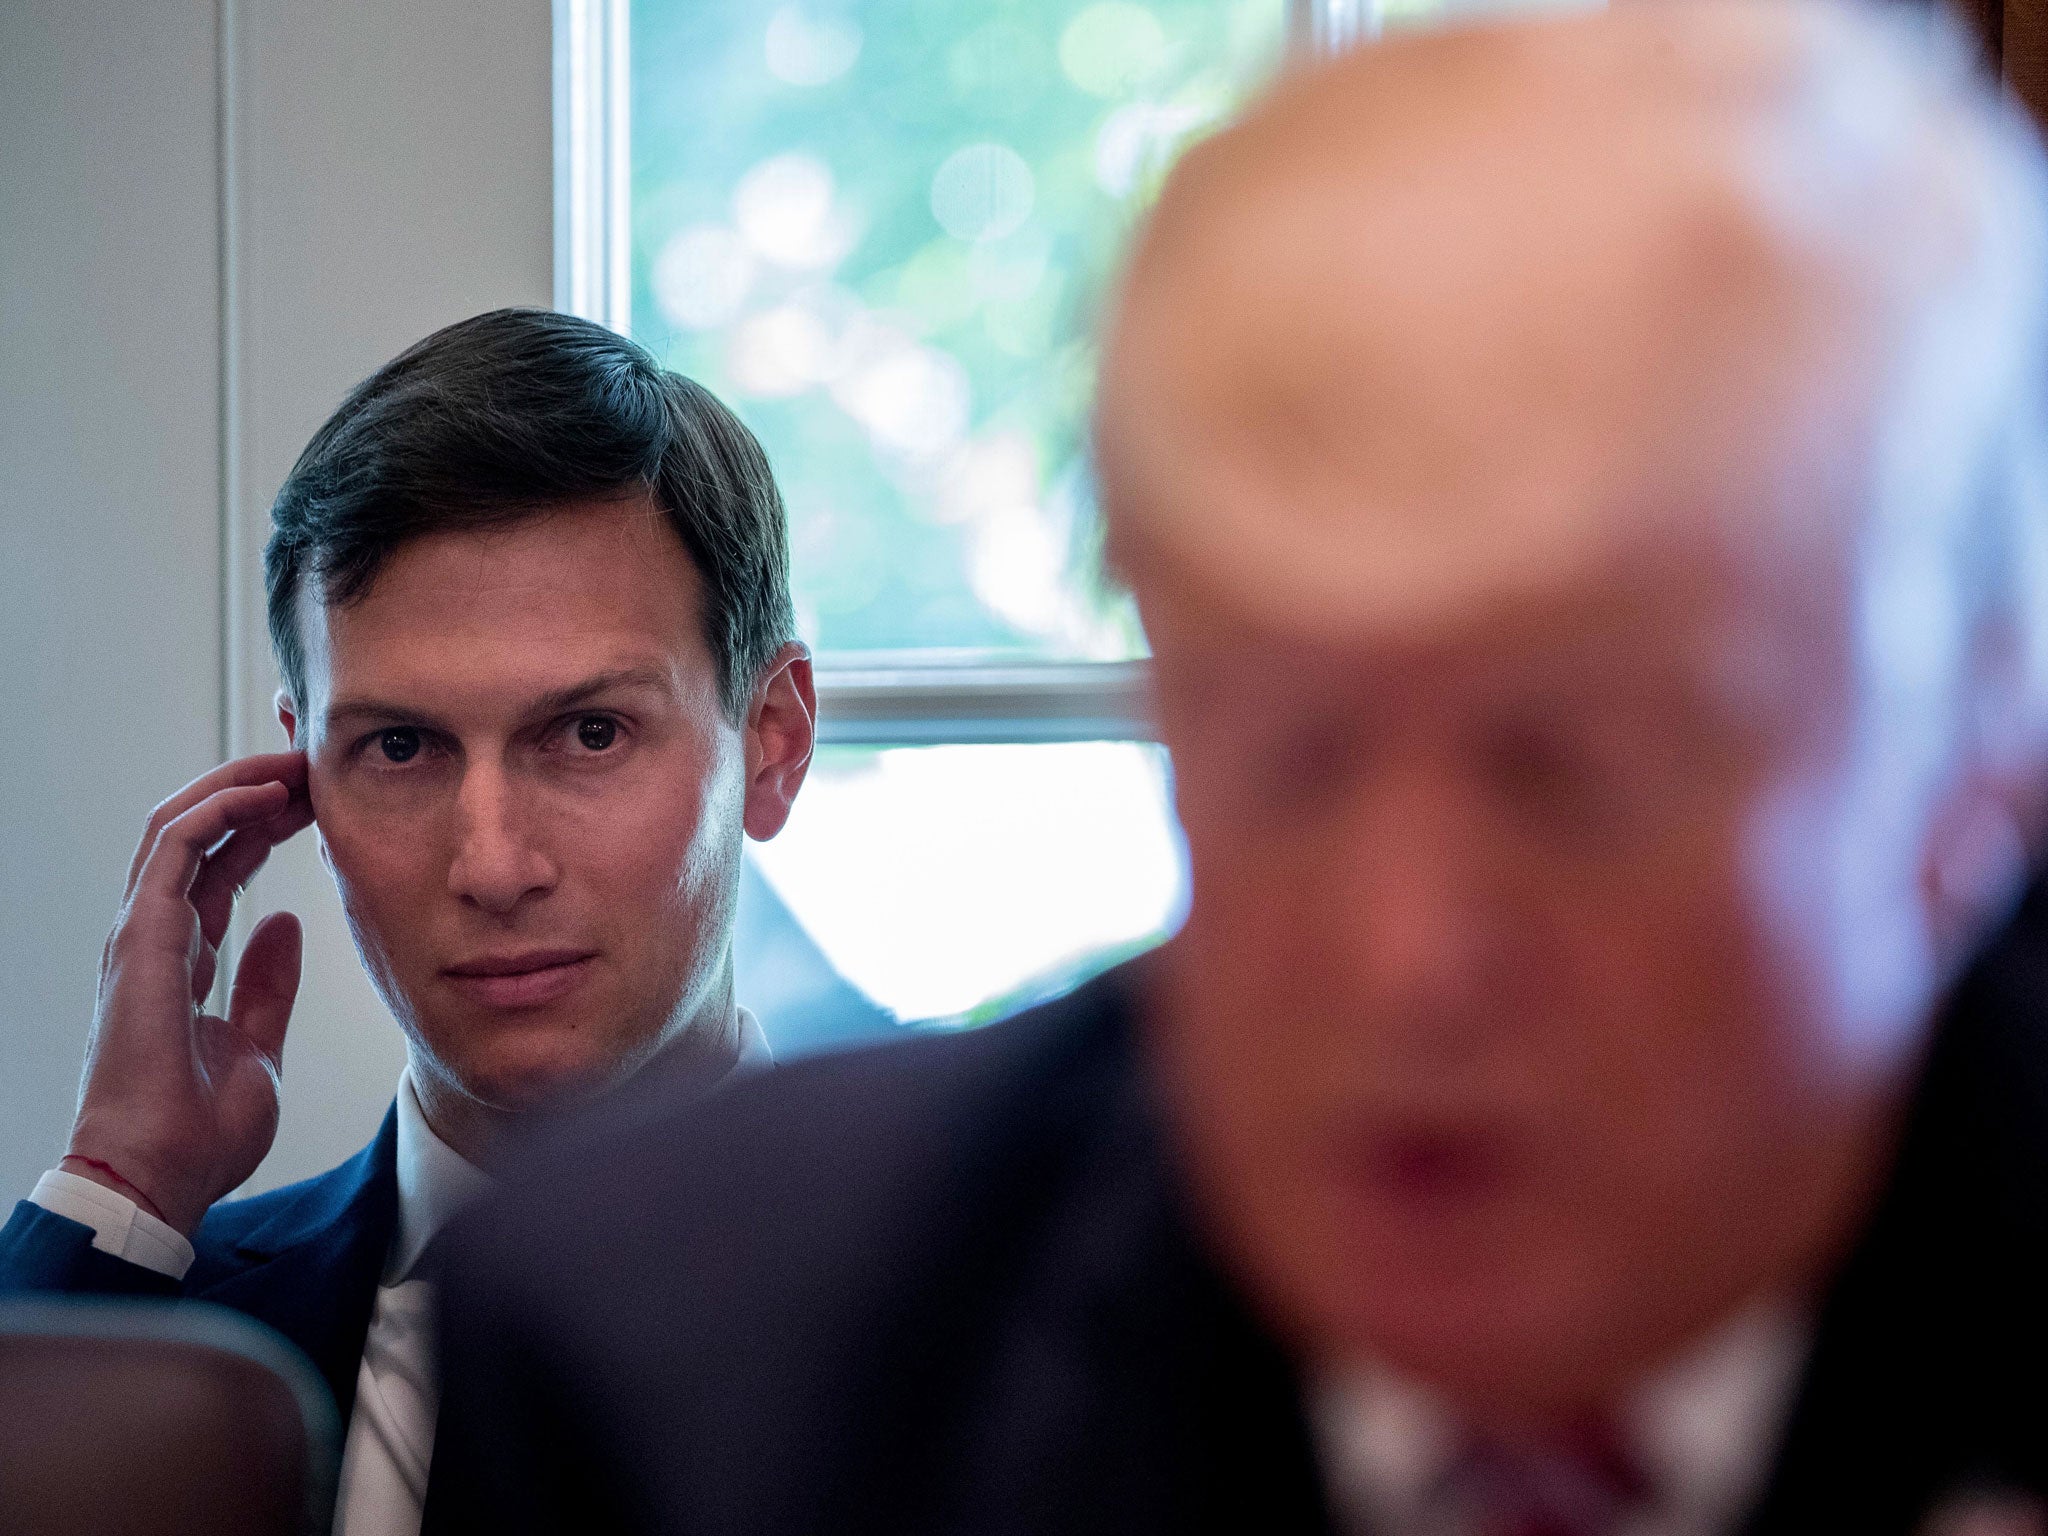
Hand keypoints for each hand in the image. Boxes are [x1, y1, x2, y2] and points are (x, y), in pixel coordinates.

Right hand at [64, 752, 316, 1235]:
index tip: (317, 803)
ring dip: (239, 785)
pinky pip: (173, 848)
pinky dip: (218, 810)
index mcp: (180, 961)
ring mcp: (141, 935)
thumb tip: (283, 925)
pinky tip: (265, 793)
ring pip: (180, 826)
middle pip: (199, 836)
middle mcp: (155, 938)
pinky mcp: (140, 937)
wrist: (160, 1177)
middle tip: (311, 766)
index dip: (262, 827)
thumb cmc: (198, 1132)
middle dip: (253, 790)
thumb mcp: (257, 1045)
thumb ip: (268, 984)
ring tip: (295, 764)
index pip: (217, 868)